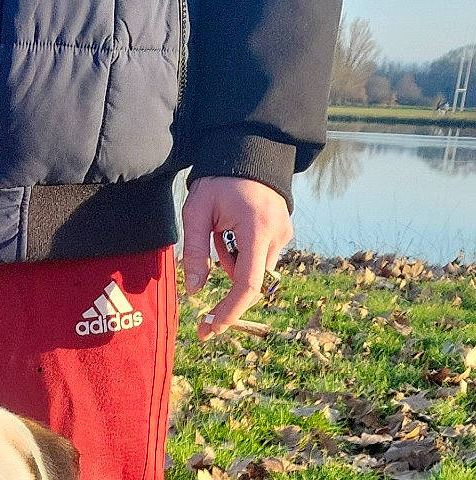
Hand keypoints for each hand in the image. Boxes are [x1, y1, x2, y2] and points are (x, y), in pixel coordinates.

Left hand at [181, 177, 292, 340]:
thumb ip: (195, 251)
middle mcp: (277, 235)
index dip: (230, 312)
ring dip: (232, 265)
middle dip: (226, 286)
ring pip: (254, 271)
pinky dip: (241, 255)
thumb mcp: (197, 211)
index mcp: (257, 229)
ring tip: (219, 232)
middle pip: (250, 281)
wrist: (248, 150)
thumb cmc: (219, 179)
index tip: (211, 329)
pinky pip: (259, 258)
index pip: (247, 285)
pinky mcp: (284, 232)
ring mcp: (284, 234)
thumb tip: (194, 291)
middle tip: (199, 288)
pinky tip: (231, 231)